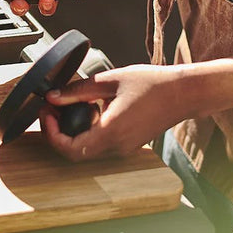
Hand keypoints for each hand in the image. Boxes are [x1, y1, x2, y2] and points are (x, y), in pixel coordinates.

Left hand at [40, 46, 232, 160]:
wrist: (184, 93)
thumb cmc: (152, 83)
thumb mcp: (110, 81)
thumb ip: (78, 90)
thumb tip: (53, 96)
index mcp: (111, 131)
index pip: (70, 149)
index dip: (52, 134)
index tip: (48, 113)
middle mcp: (117, 146)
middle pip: (76, 151)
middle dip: (59, 131)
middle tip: (53, 108)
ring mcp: (125, 147)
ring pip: (88, 148)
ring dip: (75, 130)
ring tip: (75, 104)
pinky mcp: (129, 143)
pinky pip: (102, 143)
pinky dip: (90, 129)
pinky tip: (95, 107)